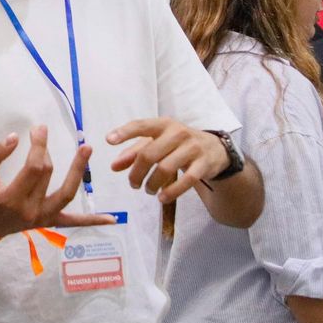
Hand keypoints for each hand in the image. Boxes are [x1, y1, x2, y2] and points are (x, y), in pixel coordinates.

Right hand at [0, 125, 115, 238]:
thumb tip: (15, 137)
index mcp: (12, 199)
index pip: (33, 168)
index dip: (38, 146)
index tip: (37, 130)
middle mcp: (31, 211)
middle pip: (47, 174)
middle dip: (45, 151)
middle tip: (41, 133)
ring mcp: (44, 218)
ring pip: (66, 193)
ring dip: (78, 171)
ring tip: (87, 148)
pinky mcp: (51, 222)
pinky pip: (75, 222)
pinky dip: (92, 220)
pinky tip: (113, 218)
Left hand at [107, 118, 228, 202]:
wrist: (215, 149)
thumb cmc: (178, 144)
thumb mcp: (157, 143)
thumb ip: (134, 153)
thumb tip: (114, 167)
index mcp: (163, 125)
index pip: (141, 125)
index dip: (124, 132)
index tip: (108, 140)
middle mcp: (178, 133)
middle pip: (149, 154)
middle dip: (136, 172)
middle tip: (133, 184)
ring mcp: (192, 148)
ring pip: (165, 168)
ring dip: (152, 183)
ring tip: (148, 190)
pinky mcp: (203, 164)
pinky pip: (186, 180)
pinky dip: (172, 191)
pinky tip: (162, 198)